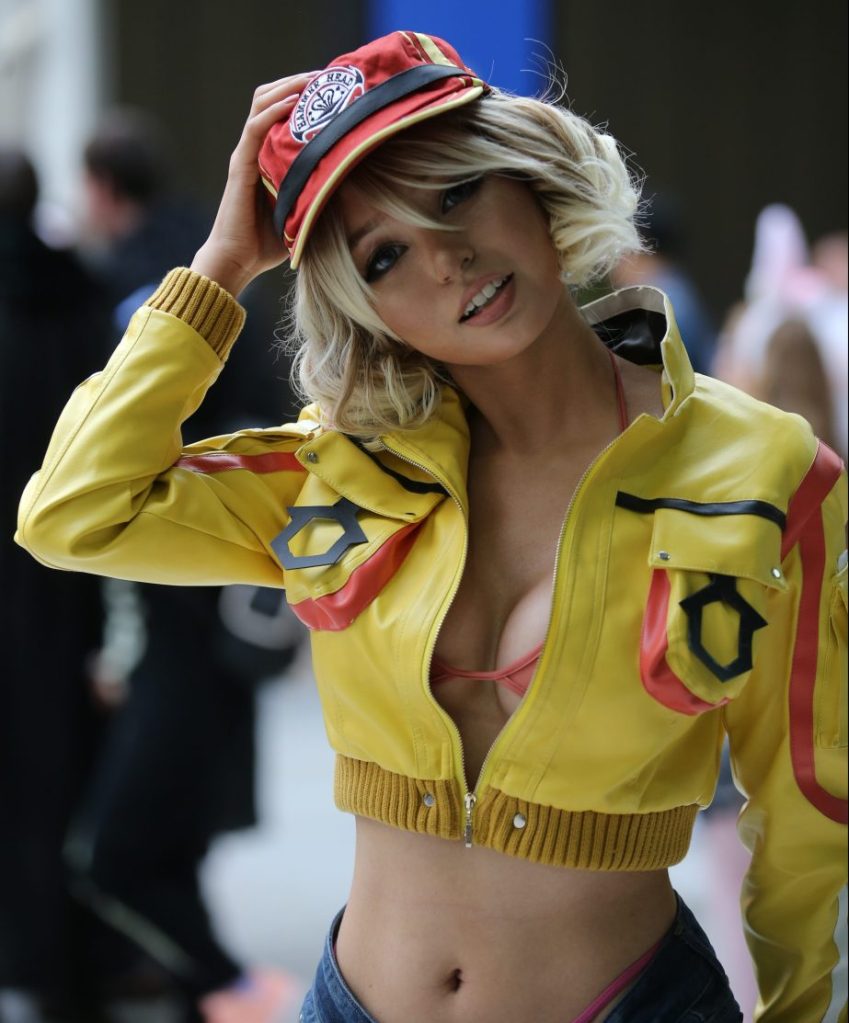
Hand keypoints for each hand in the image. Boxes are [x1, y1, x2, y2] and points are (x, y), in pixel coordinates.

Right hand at [191, 73, 313, 295]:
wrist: (237, 261)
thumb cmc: (268, 244)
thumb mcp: (303, 212)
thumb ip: (320, 196)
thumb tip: (357, 191)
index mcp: (267, 157)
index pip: (282, 111)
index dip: (303, 94)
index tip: (333, 88)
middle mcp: (255, 149)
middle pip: (270, 97)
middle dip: (297, 82)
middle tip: (327, 76)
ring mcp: (246, 154)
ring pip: (262, 104)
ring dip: (288, 88)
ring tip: (313, 80)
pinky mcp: (241, 166)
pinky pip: (255, 128)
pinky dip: (273, 111)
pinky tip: (293, 103)